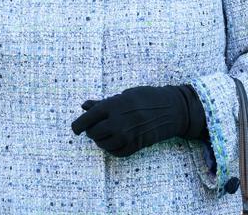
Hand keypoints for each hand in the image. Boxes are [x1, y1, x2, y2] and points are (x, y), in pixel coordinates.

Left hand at [70, 85, 206, 157]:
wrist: (171, 109)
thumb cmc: (146, 98)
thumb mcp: (124, 95)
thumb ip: (103, 103)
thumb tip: (84, 106)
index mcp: (114, 105)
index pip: (88, 118)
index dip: (78, 125)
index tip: (75, 129)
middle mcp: (118, 121)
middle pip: (94, 133)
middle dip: (91, 132)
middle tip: (95, 129)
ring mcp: (127, 134)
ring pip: (103, 144)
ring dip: (101, 141)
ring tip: (106, 134)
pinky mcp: (136, 145)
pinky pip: (116, 152)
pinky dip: (112, 149)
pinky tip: (115, 142)